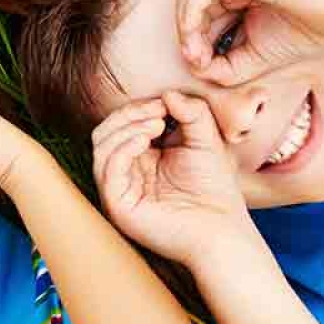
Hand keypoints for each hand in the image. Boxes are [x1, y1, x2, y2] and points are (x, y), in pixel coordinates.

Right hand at [92, 93, 250, 265]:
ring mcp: (119, 190)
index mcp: (140, 159)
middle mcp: (125, 174)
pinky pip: (107, 169)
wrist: (222, 230)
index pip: (122, 125)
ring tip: (156, 125)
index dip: (138, 108)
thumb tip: (168, 93)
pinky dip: (123, 147)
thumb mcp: (205, 139)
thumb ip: (192, 112)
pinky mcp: (118, 205)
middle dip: (128, 114)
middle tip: (158, 111)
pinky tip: (145, 141)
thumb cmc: (215, 189)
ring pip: (101, 146)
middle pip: (105, 132)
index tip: (165, 102)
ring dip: (126, 128)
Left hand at [177, 0, 323, 84]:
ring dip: (187, 27)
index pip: (199, 10)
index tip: (199, 66)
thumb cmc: (309, 34)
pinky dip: (192, 15)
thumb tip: (194, 67)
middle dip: (187, 34)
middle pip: (190, 0)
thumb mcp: (256, 57)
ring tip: (196, 55)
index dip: (192, 38)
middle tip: (195, 62)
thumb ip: (225, 65)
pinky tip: (196, 39)